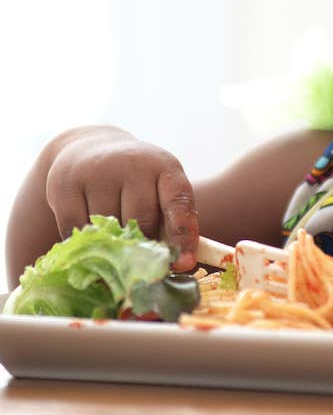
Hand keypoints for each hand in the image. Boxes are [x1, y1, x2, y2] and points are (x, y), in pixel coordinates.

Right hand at [44, 127, 198, 270]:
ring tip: (113, 240)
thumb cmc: (136, 182)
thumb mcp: (159, 189)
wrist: (92, 148)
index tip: (183, 263)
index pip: (179, 201)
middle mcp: (133, 164)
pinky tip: (90, 238)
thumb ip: (170, 222)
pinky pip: (77, 230)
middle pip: (141, 220)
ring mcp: (98, 172)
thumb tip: (178, 266)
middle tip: (138, 261)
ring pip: (108, 227)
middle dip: (142, 245)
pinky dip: (85, 242)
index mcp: (164, 166)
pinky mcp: (67, 184)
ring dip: (112, 243)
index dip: (183, 234)